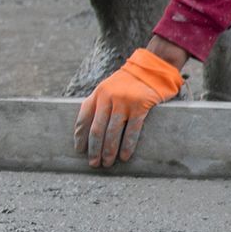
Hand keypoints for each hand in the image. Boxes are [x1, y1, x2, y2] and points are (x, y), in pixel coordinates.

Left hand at [74, 47, 184, 168]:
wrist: (151, 68)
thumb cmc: (128, 82)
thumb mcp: (108, 88)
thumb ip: (99, 104)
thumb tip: (87, 129)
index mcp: (97, 94)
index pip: (83, 118)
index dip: (80, 136)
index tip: (79, 150)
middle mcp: (107, 97)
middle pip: (97, 129)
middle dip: (94, 149)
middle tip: (93, 163)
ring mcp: (124, 102)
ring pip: (112, 132)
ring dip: (109, 150)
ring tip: (107, 163)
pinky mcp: (140, 106)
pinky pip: (131, 130)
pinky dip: (127, 145)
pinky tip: (125, 156)